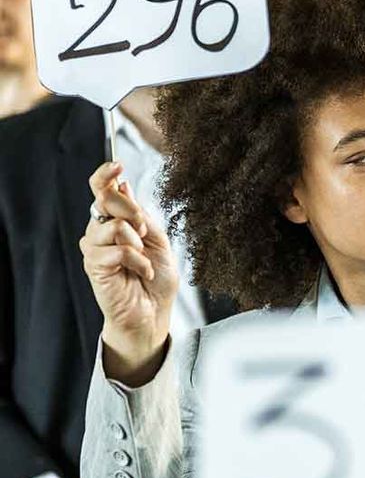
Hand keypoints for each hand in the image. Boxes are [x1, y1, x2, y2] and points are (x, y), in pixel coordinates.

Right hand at [78, 162, 176, 386]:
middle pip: (105, 201)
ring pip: (113, 226)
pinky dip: (137, 260)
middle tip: (146, 234)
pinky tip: (142, 273)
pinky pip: (117, 250)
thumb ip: (140, 214)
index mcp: (115, 220)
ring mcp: (94, 249)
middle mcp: (99, 231)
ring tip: (144, 258)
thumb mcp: (158, 239)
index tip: (117, 166)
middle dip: (133, 211)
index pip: (102, 190)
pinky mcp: (93, 267)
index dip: (105, 175)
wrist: (154, 312)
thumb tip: (123, 186)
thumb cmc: (156, 277)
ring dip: (137, 241)